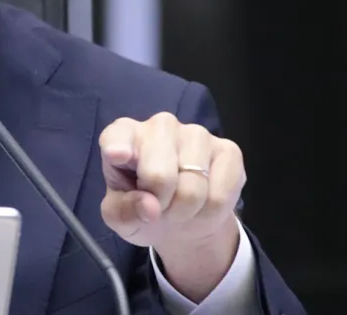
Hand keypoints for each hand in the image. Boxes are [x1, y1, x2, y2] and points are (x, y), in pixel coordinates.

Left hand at [98, 112, 245, 300]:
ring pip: (193, 185)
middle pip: (159, 173)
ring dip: (186, 209)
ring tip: (179, 207)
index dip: (118, 146)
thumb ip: (125, 212)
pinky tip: (202, 204)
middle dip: (160, 203)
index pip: (118, 135)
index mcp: (124, 135)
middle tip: (159, 207)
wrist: (181, 219)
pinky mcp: (228, 150)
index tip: (117, 156)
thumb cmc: (141, 207)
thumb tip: (150, 207)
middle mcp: (160, 126)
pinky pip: (220, 194)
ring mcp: (197, 134)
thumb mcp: (120, 217)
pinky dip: (210, 212)